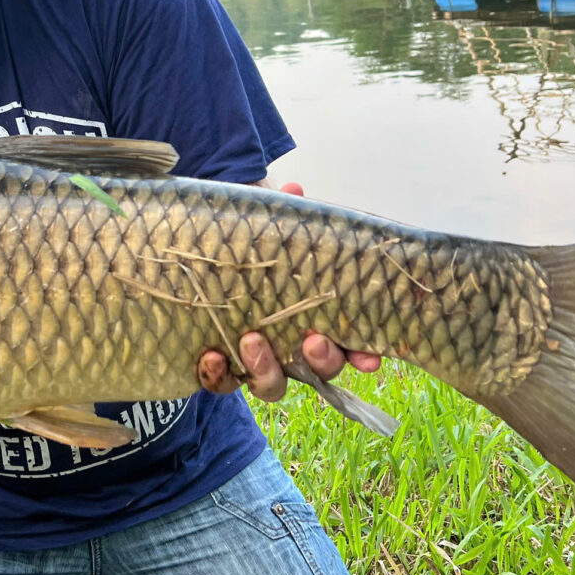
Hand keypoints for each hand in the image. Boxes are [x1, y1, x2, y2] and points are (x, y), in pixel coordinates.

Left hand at [196, 180, 381, 401]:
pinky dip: (219, 374)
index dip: (363, 355)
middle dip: (323, 360)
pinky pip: (224, 382)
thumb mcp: (270, 226)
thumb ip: (287, 215)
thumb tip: (294, 189)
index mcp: (317, 314)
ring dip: (268, 370)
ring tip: (251, 341)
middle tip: (312, 341)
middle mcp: (292, 344)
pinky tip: (210, 356)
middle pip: (320, 369)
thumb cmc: (251, 244)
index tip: (369, 358)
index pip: (351, 343)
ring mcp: (257, 358)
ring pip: (274, 384)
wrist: (204, 254)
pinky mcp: (221, 365)